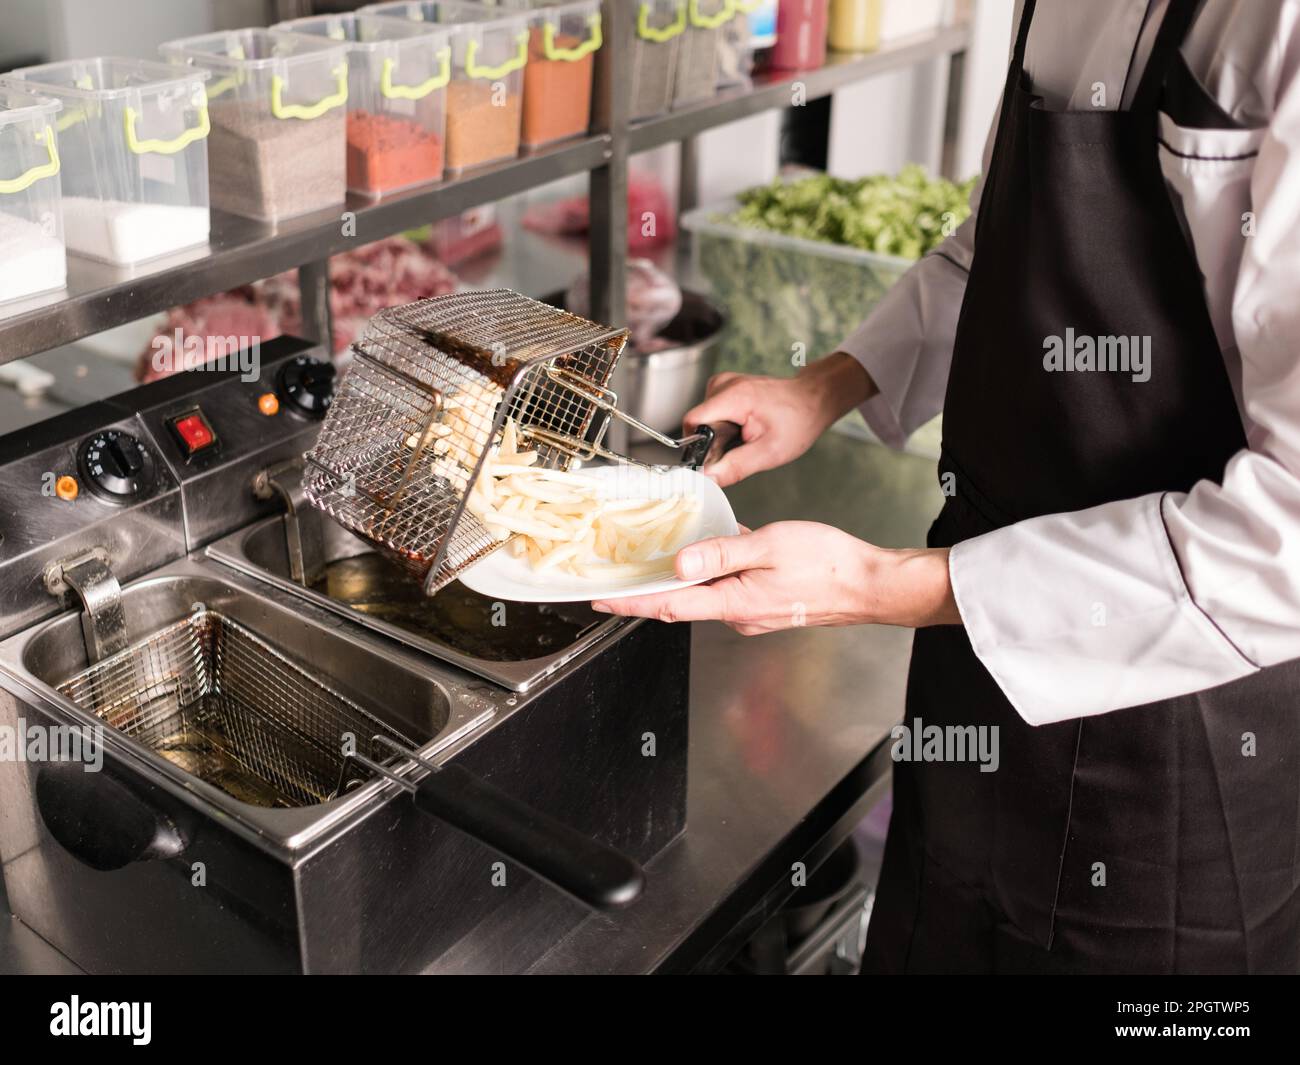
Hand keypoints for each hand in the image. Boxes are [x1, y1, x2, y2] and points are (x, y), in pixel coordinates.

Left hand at [591, 522, 959, 632]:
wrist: (871, 585)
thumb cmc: (829, 564)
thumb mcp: (769, 546)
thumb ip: (721, 554)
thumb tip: (679, 565)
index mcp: (734, 602)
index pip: (668, 605)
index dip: (631, 603)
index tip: (600, 601)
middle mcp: (739, 614)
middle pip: (681, 603)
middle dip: (648, 592)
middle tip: (619, 577)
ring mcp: (754, 613)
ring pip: (707, 594)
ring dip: (684, 580)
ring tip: (660, 559)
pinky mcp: (767, 605)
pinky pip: (730, 588)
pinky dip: (715, 573)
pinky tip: (720, 550)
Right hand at [685, 353, 876, 486]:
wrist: (813, 400)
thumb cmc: (798, 421)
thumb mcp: (769, 452)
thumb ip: (735, 467)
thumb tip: (707, 479)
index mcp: (733, 396)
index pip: (692, 421)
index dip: (697, 445)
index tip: (713, 458)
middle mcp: (725, 384)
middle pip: (698, 423)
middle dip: (714, 442)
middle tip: (742, 446)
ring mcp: (725, 384)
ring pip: (704, 420)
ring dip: (720, 435)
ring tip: (746, 436)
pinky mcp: (726, 389)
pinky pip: (712, 414)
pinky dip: (725, 426)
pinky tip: (743, 428)